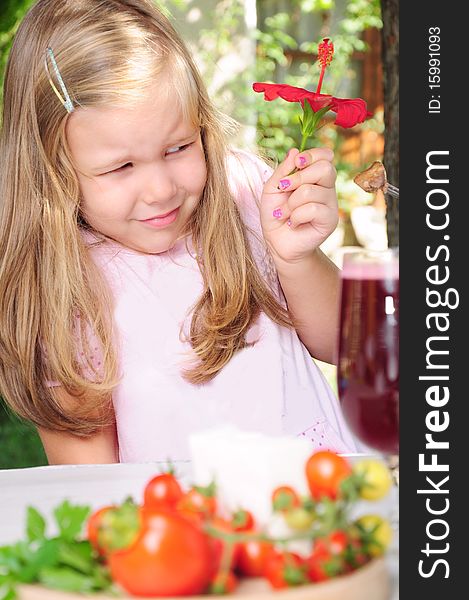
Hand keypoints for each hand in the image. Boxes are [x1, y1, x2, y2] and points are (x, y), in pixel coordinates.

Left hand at [259, 147, 337, 265]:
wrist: (277, 243)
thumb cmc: (276, 214)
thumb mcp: (273, 189)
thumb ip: (283, 171)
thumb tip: (295, 151)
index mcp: (315, 177)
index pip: (325, 156)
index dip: (313, 155)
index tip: (297, 162)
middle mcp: (326, 188)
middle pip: (325, 168)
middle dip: (298, 177)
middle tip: (284, 189)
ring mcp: (331, 204)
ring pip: (310, 191)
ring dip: (290, 203)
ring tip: (285, 214)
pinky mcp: (330, 220)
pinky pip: (312, 209)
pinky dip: (296, 216)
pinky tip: (293, 223)